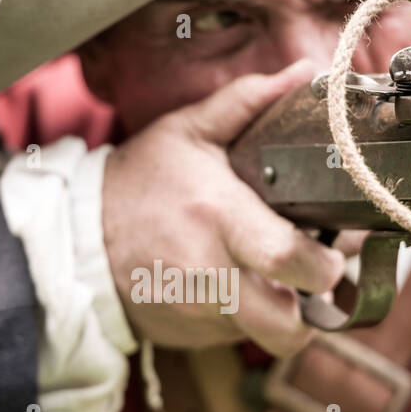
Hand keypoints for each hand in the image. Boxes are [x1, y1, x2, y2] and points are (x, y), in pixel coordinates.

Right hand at [102, 60, 345, 355]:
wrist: (75, 237)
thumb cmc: (138, 181)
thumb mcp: (187, 132)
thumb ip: (246, 102)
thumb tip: (302, 73)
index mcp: (218, 218)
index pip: (290, 259)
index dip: (327, 266)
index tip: (335, 253)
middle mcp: (209, 274)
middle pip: (286, 324)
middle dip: (313, 311)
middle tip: (316, 282)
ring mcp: (196, 313)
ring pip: (265, 334)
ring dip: (280, 315)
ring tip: (277, 283)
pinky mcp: (188, 336)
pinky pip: (235, 338)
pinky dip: (245, 319)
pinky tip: (234, 289)